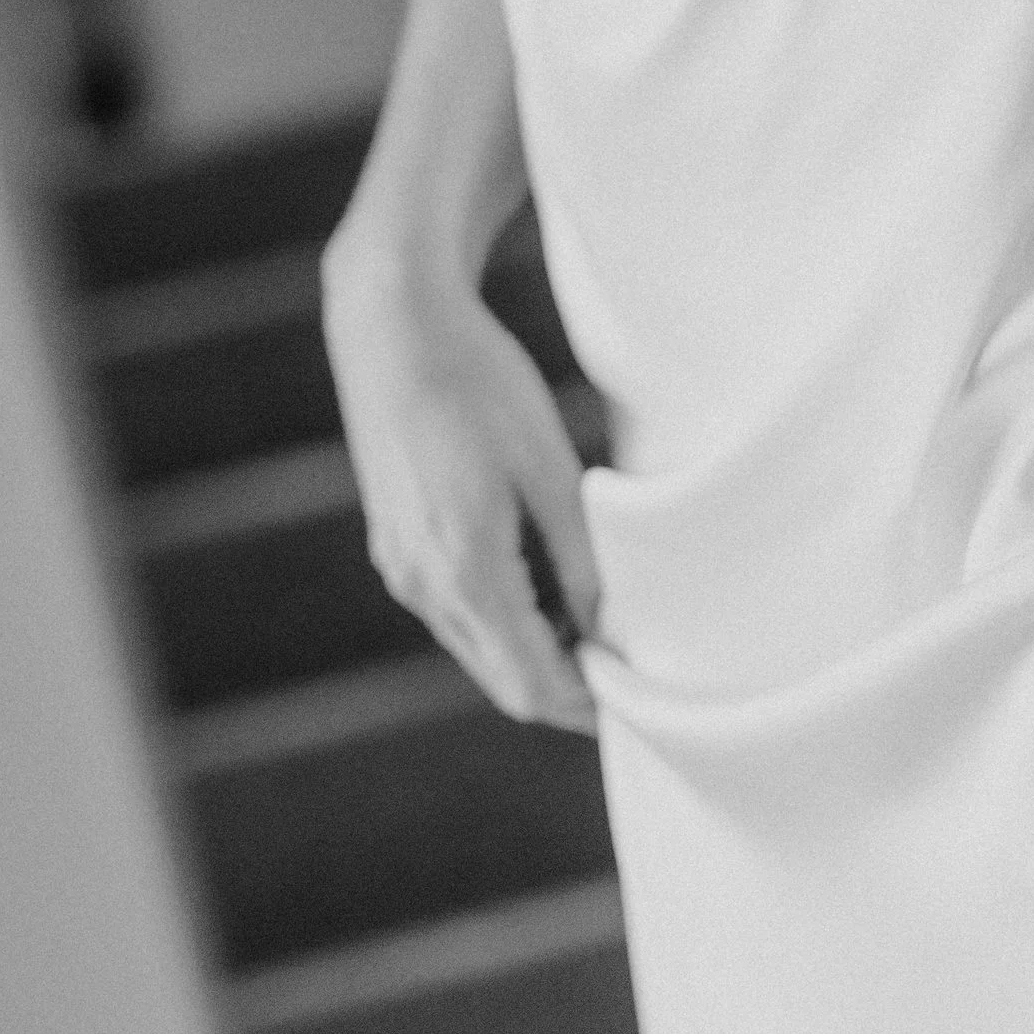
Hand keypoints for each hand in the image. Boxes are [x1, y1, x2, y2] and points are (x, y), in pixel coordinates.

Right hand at [321, 233, 603, 731]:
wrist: (393, 326)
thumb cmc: (481, 384)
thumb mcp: (550, 469)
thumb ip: (580, 560)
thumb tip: (608, 631)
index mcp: (465, 570)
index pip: (530, 684)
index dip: (586, 706)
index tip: (639, 699)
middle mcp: (423, 584)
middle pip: (502, 682)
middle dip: (566, 691)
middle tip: (630, 675)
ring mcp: (401, 569)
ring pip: (478, 651)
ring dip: (536, 657)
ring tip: (601, 631)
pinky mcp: (396, 547)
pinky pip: (456, 615)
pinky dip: (505, 624)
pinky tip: (549, 592)